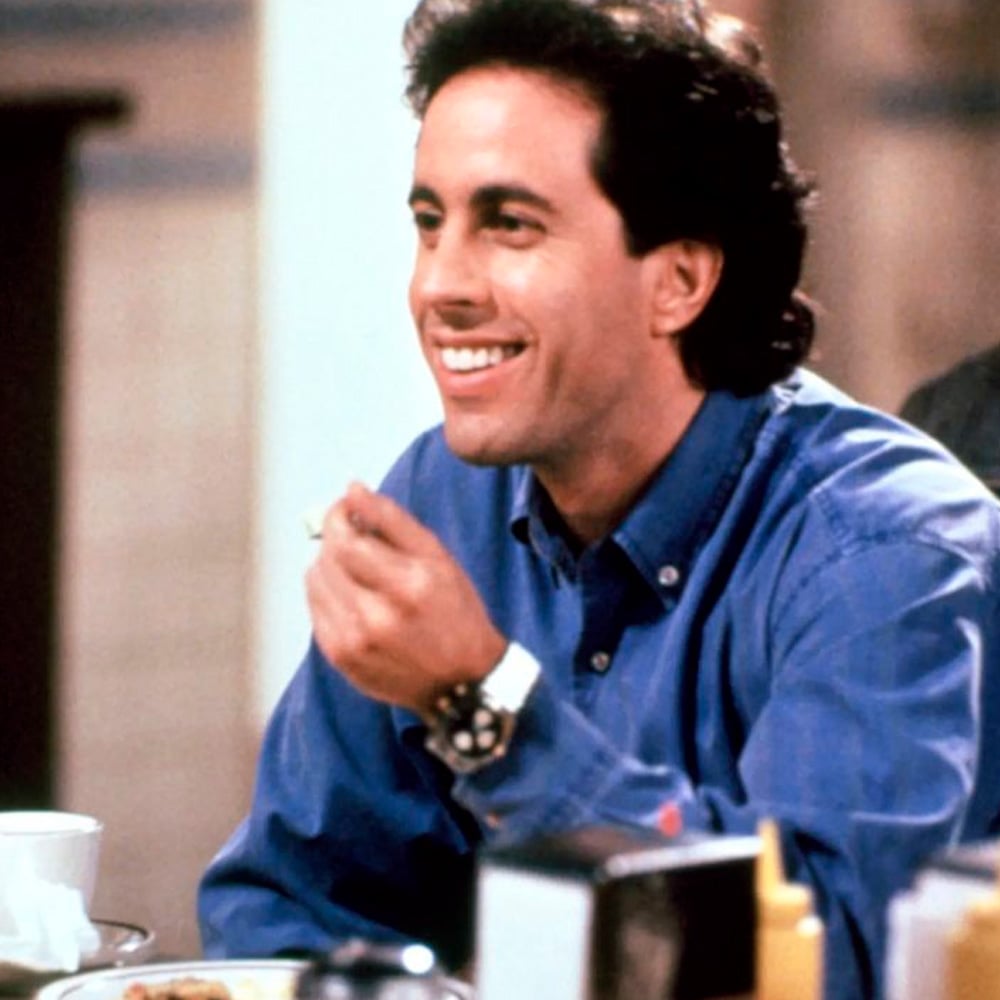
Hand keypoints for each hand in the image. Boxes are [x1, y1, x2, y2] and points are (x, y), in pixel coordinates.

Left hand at [305, 482, 507, 714]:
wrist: (463, 682)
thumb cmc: (456, 613)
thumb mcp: (438, 558)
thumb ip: (393, 520)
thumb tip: (352, 490)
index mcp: (408, 585)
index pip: (345, 539)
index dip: (338, 516)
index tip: (345, 508)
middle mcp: (377, 616)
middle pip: (327, 558)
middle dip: (336, 538)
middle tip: (355, 536)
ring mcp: (355, 642)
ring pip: (315, 581)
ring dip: (329, 566)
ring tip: (356, 569)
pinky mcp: (341, 660)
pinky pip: (315, 611)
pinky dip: (328, 595)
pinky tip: (352, 596)